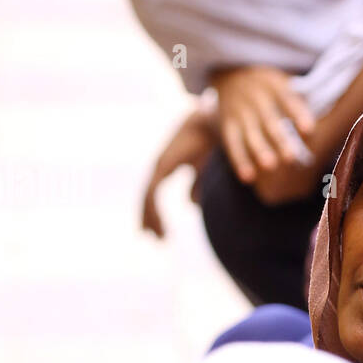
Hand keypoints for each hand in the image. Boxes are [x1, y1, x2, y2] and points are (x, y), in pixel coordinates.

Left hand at [141, 106, 218, 237]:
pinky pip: (153, 195)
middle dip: (149, 217)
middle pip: (148, 196)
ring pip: (148, 199)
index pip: (155, 192)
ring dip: (150, 219)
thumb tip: (192, 206)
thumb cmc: (213, 142)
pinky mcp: (162, 167)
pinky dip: (154, 212)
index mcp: (169, 165)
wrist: (212, 124)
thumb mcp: (205, 170)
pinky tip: (159, 225)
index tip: (160, 230)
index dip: (155, 211)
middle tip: (154, 238)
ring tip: (157, 237)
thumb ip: (198, 185)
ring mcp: (159, 166)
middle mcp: (160, 166)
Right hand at [212, 65, 316, 184]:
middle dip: (280, 139)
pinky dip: (239, 160)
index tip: (310, 131)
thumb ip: (301, 99)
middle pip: (270, 120)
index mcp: (274, 85)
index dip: (298, 114)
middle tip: (292, 158)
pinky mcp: (227, 123)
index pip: (288, 99)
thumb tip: (331, 119)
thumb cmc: (269, 84)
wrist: (230, 70)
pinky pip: (232, 143)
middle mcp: (256, 97)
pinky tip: (248, 177)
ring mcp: (240, 111)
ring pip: (251, 133)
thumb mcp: (283, 81)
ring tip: (270, 166)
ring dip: (260, 150)